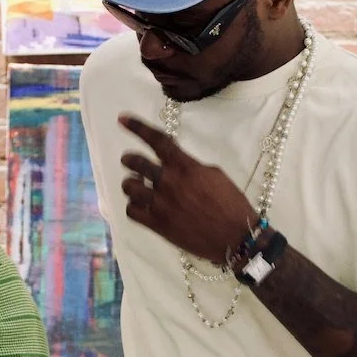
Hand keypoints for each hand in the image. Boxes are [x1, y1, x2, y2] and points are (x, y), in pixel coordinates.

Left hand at [118, 116, 258, 263]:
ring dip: (132, 184)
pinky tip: (141, 205)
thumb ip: (190, 166)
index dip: (137, 127)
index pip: (157, 141)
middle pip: (136, 163)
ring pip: (129, 187)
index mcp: (185, 166)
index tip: (122, 118)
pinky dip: (134, 206)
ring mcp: (160, 205)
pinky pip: (132, 211)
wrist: (234, 237)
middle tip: (130, 162)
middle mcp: (168, 182)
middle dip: (130, 160)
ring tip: (140, 186)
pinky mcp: (157, 225)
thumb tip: (175, 166)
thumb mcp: (214, 174)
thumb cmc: (231, 204)